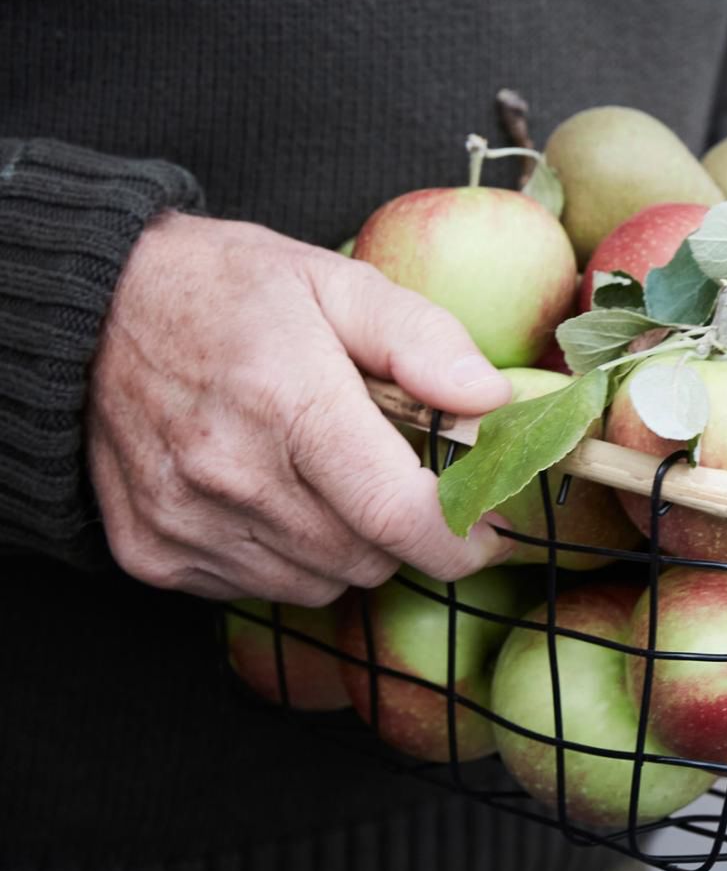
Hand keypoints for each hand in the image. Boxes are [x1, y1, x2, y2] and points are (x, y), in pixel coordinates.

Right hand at [88, 213, 516, 605]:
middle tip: (395, 475)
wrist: (91, 309)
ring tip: (323, 474)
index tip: (491, 528)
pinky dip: (284, 557)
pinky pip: (256, 589)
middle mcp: (230, 473)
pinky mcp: (151, 552)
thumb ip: (422, 338)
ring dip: (346, 546)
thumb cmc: (229, 289)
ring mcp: (184, 520)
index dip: (461, 537)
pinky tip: (269, 493)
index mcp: (287, 401)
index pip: (396, 513)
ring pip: (318, 583)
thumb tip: (491, 398)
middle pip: (367, 557)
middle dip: (403, 528)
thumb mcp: (337, 281)